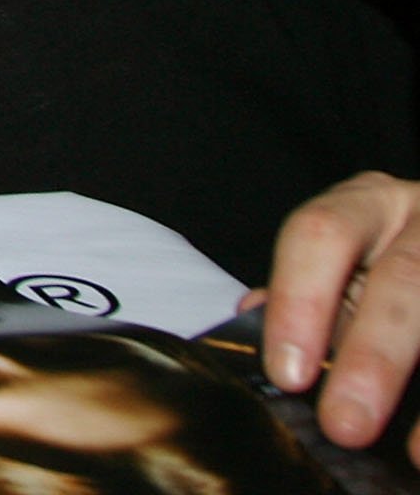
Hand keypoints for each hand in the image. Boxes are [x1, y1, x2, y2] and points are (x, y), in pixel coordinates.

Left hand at [258, 172, 419, 456]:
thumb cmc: (385, 259)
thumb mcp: (346, 260)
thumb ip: (305, 293)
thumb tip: (254, 318)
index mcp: (366, 205)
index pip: (320, 236)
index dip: (300, 304)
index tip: (287, 375)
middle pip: (402, 281)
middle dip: (373, 357)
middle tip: (346, 425)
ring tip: (417, 454)